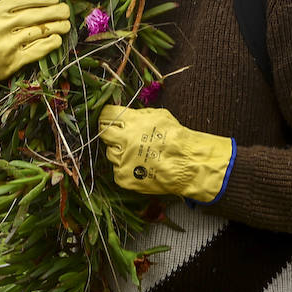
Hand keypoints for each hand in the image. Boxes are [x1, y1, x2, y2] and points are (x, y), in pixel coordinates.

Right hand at [0, 0, 71, 98]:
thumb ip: (4, 4)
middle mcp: (2, 25)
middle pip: (35, 15)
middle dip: (55, 11)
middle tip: (66, 10)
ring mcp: (8, 44)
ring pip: (39, 32)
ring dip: (57, 27)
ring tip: (65, 25)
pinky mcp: (14, 61)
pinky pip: (37, 50)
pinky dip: (50, 44)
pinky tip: (57, 40)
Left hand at [99, 106, 235, 202]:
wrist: (187, 166)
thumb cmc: (176, 139)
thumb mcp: (159, 116)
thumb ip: (138, 115)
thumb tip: (124, 114)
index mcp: (132, 122)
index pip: (107, 115)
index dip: (107, 117)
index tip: (109, 120)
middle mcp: (124, 141)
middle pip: (104, 133)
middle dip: (111, 133)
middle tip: (121, 137)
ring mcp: (122, 160)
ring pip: (111, 153)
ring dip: (120, 152)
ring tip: (137, 154)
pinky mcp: (123, 177)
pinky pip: (117, 170)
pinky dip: (126, 168)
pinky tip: (139, 166)